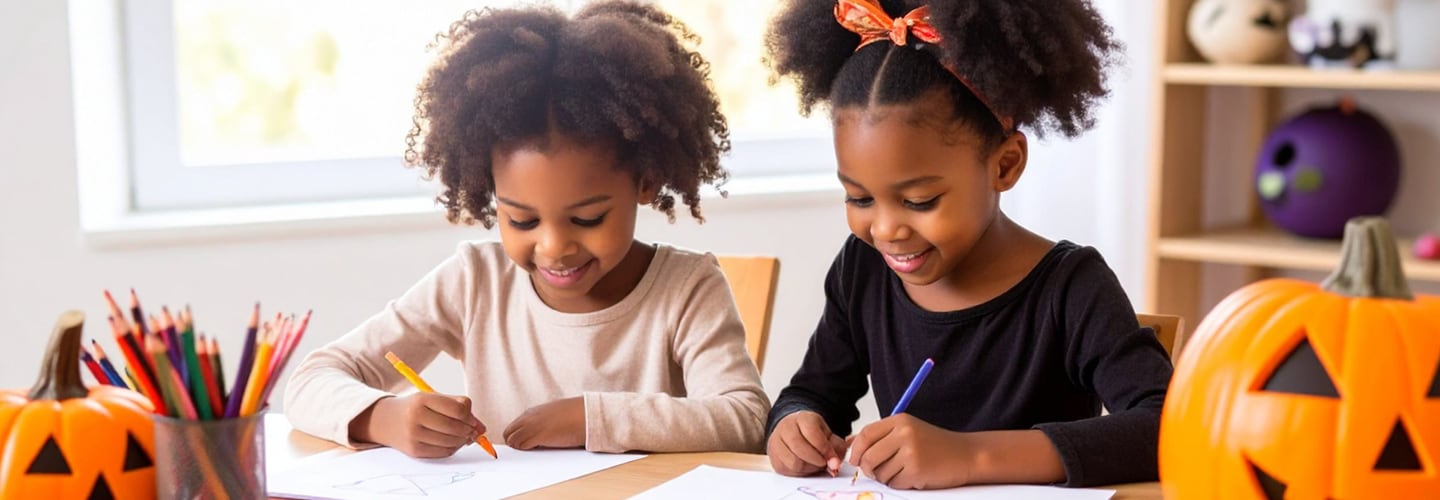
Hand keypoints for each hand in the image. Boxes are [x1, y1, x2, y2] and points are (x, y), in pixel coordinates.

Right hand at [350, 393, 482, 458]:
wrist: (384, 420)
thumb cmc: (416, 407)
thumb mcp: (434, 399)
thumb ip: (459, 407)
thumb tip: (482, 428)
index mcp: (422, 400)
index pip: (458, 410)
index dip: (471, 417)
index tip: (473, 420)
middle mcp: (416, 417)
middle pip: (455, 427)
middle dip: (469, 431)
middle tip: (472, 431)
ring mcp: (414, 435)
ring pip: (451, 442)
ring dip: (462, 441)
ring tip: (462, 436)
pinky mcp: (414, 451)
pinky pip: (443, 452)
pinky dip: (452, 448)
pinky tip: (450, 442)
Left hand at [503, 396, 585, 449]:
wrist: (584, 414)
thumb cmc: (572, 415)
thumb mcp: (552, 413)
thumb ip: (540, 420)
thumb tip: (537, 430)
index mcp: (532, 412)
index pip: (513, 426)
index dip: (516, 435)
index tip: (520, 442)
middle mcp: (529, 418)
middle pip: (508, 433)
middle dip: (513, 442)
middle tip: (522, 448)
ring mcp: (532, 426)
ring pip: (512, 440)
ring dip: (518, 447)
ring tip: (530, 449)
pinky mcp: (538, 435)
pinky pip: (522, 445)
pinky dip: (525, 449)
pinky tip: (535, 449)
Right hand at [766, 411, 846, 476]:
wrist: (795, 431)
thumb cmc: (813, 434)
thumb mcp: (829, 435)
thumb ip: (836, 448)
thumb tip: (834, 465)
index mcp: (802, 418)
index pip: (812, 433)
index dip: (825, 449)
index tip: (833, 458)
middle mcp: (786, 427)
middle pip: (800, 449)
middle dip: (817, 460)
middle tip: (824, 463)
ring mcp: (776, 442)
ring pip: (794, 463)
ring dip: (809, 468)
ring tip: (815, 464)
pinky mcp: (773, 457)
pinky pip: (788, 470)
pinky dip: (800, 472)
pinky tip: (805, 466)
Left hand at [848, 414, 971, 489]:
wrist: (966, 455)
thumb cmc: (935, 445)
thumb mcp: (907, 431)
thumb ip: (879, 436)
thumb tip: (849, 443)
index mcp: (900, 421)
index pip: (866, 434)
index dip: (856, 450)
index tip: (855, 459)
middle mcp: (904, 434)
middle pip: (869, 456)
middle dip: (868, 468)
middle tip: (875, 471)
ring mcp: (911, 452)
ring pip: (880, 473)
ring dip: (887, 477)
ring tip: (902, 471)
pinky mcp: (916, 470)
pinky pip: (895, 483)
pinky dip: (900, 484)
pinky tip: (913, 476)